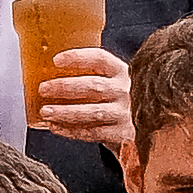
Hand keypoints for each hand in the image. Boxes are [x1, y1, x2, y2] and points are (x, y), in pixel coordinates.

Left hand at [28, 43, 136, 166]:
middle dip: (65, 87)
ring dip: (65, 112)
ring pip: (92, 112)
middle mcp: (126, 91)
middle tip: (44, 89)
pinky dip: (71, 131)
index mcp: (122, 72)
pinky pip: (92, 132)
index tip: (56, 60)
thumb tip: (50, 75)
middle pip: (93, 86)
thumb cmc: (121, 103)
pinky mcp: (122, 135)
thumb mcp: (114, 84)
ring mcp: (125, 114)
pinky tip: (56, 127)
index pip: (100, 59)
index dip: (77, 58)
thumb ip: (93, 77)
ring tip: (46, 111)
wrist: (148, 132)